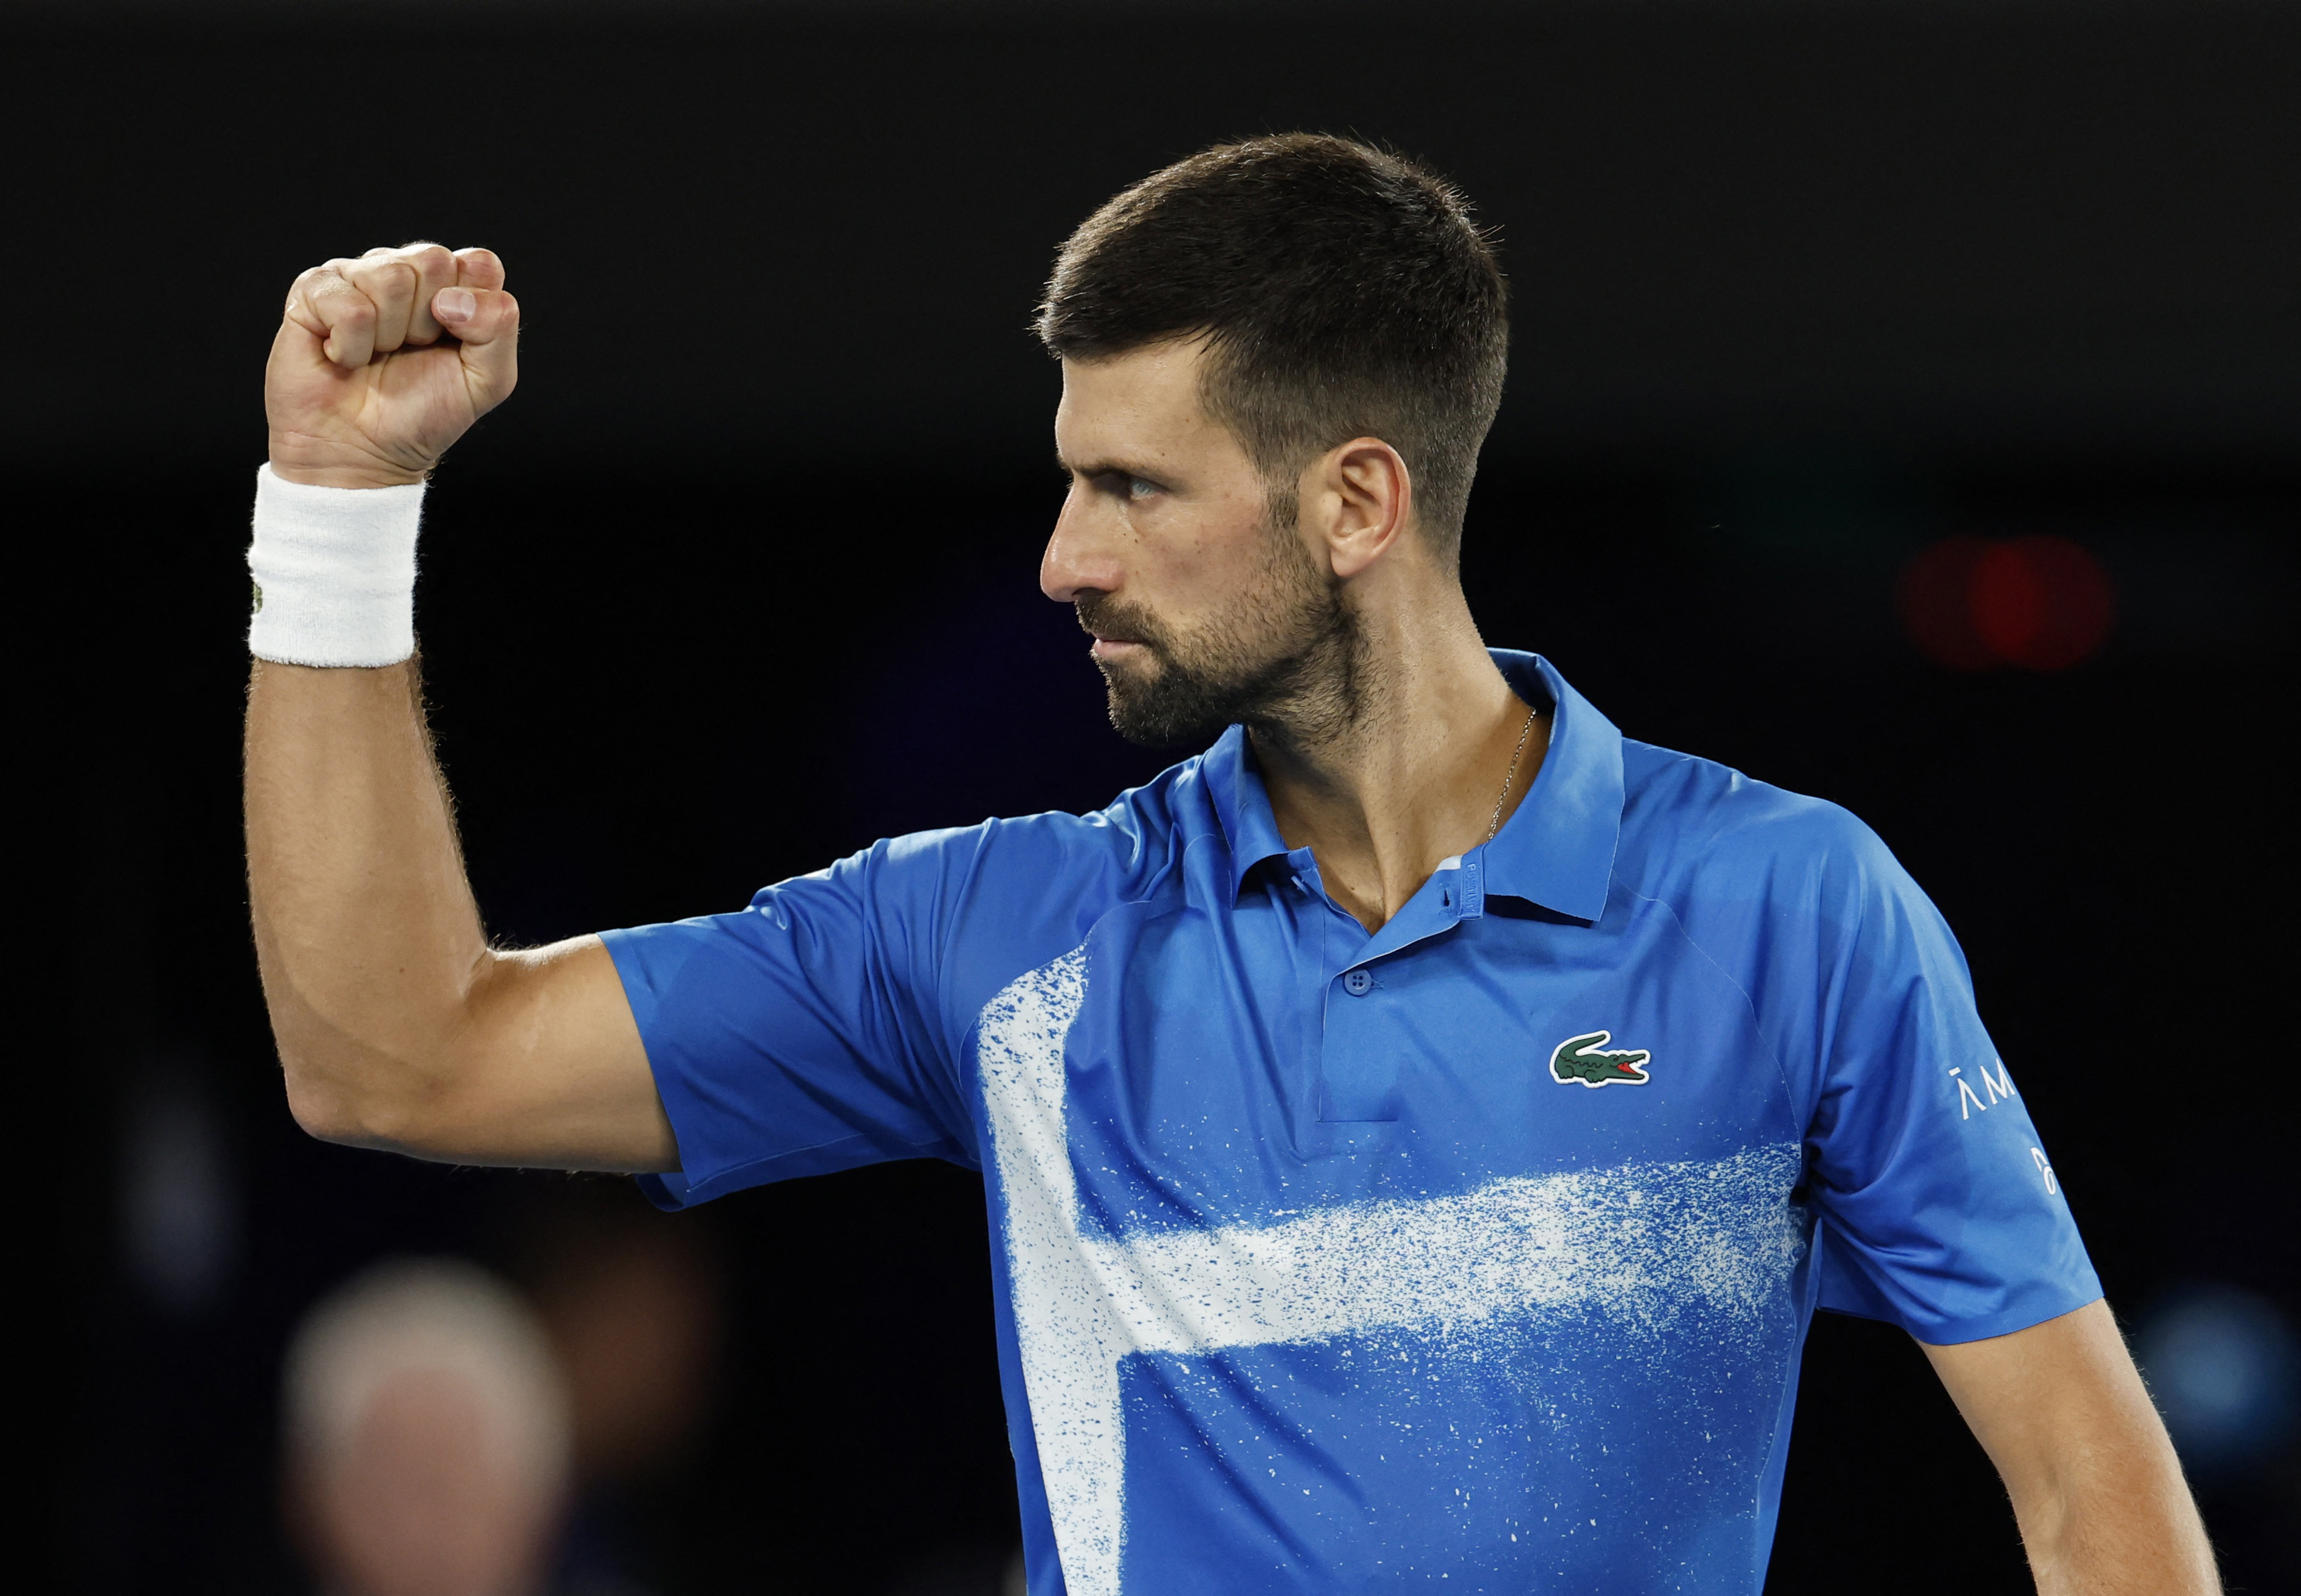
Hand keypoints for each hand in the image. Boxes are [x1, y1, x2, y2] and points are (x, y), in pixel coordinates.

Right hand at [266, 243, 519, 488]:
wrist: (362, 453)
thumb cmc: (422, 415)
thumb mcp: (487, 381)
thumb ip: (498, 329)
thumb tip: (451, 297)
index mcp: (450, 286)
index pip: (479, 262)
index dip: (473, 307)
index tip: (454, 342)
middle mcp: (403, 271)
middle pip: (433, 260)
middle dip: (428, 322)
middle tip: (410, 351)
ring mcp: (356, 276)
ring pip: (391, 278)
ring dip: (389, 335)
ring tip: (376, 356)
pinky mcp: (313, 291)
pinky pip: (349, 306)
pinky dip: (352, 347)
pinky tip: (343, 358)